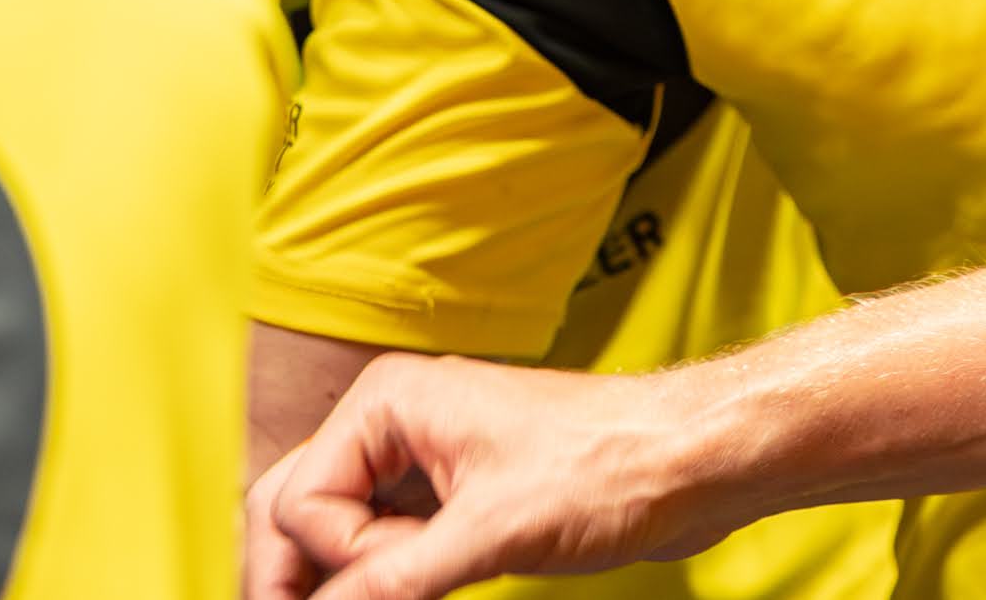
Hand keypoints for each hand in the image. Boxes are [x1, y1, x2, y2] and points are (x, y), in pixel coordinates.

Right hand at [242, 353, 744, 599]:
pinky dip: (379, 579)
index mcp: (389, 403)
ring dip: (341, 578)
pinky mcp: (454, 496)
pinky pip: (385, 542)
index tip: (398, 582)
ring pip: (338, 527)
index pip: (302, 496)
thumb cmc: (606, 467)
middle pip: (299, 504)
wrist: (688, 462)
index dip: (336, 557)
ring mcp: (423, 459)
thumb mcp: (489, 534)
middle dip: (297, 573)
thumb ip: (393, 581)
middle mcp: (394, 422)